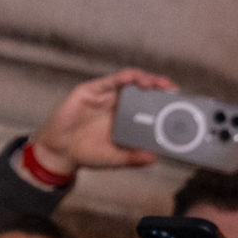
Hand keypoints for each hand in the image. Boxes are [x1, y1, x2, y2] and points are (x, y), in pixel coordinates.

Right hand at [26, 67, 178, 178]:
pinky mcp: (90, 91)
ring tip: (156, 83)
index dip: (163, 102)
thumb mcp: (114, 159)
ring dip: (144, 80)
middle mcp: (117, 104)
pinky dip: (122, 78)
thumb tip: (155, 157)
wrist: (59, 152)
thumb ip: (133, 158)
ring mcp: (104, 96)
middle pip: (142, 90)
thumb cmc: (86, 153)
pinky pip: (108, 82)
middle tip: (171, 90)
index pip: (149, 105)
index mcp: (125, 118)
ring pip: (128, 82)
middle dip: (158, 87)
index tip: (179, 103)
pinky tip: (132, 78)